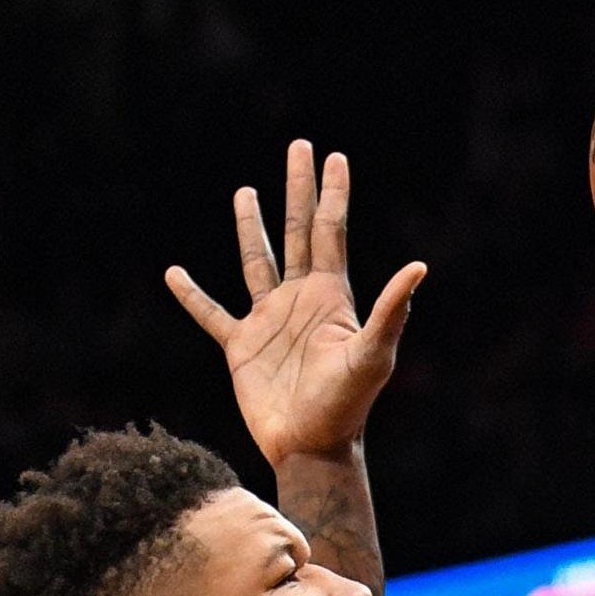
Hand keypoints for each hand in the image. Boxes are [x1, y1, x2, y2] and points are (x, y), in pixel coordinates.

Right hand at [169, 141, 424, 468]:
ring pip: (257, 262)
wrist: (311, 448)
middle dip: (298, 189)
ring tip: (245, 192)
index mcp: (330, 296)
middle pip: (296, 231)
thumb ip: (391, 311)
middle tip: (299, 147)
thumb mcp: (371, 356)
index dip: (332, 194)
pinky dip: (192, 295)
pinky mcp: (242, 348)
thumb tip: (419, 267)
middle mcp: (300, 300)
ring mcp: (269, 321)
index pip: (329, 231)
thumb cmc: (347, 407)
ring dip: (250, 227)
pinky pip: (212, 314)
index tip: (334, 157)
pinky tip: (175, 273)